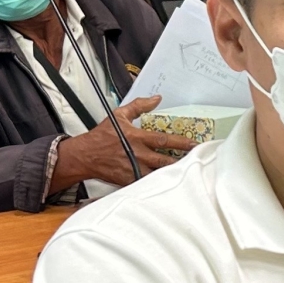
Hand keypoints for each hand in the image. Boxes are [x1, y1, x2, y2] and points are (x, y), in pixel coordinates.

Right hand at [49, 95, 198, 191]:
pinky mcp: (129, 181)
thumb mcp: (119, 115)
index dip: (182, 142)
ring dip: (173, 174)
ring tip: (189, 174)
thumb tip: (156, 98)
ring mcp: (134, 170)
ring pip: (158, 174)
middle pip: (165, 160)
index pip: (164, 140)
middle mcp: (137, 155)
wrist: (85, 156)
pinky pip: (147, 184)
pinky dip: (158, 184)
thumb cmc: (101, 137)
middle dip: (183, 161)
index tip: (196, 143)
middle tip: (198, 162)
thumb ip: (139, 106)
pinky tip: (170, 184)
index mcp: (136, 138)